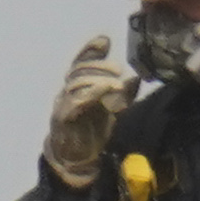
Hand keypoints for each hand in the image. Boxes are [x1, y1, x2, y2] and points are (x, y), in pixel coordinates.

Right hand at [41, 34, 130, 187]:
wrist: (75, 159)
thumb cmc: (92, 129)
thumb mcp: (111, 108)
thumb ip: (122, 93)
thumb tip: (136, 77)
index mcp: (78, 86)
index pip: (80, 62)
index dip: (89, 50)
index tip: (104, 41)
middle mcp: (68, 91)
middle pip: (79, 70)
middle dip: (99, 66)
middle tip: (119, 69)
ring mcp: (63, 104)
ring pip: (76, 83)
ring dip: (98, 80)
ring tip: (117, 84)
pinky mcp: (63, 119)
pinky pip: (74, 102)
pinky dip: (90, 94)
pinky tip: (105, 92)